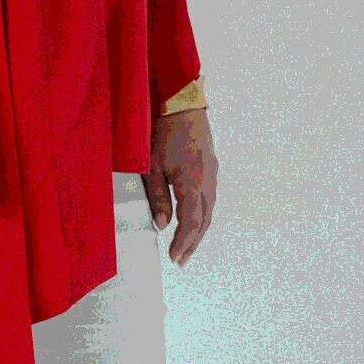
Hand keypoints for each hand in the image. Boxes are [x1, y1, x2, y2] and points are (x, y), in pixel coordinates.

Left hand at [144, 107, 218, 267]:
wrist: (181, 102)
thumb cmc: (162, 131)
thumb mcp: (151, 164)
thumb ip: (157, 196)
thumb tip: (161, 224)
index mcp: (193, 183)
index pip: (191, 223)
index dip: (183, 242)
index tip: (174, 258)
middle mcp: (208, 182)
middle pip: (204, 221)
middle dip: (192, 243)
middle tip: (181, 261)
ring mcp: (213, 174)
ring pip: (209, 211)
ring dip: (198, 231)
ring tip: (186, 246)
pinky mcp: (211, 167)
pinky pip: (210, 198)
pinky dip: (202, 214)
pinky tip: (193, 219)